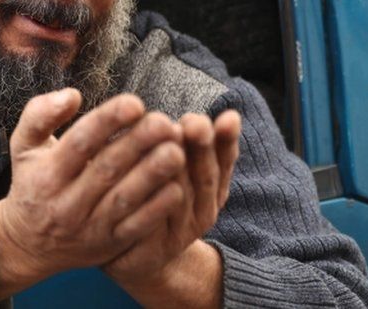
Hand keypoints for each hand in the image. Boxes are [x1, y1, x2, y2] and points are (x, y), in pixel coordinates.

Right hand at [0, 89, 187, 297]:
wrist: (29, 245)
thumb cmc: (33, 182)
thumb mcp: (23, 145)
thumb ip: (40, 114)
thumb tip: (72, 95)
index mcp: (47, 173)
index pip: (80, 143)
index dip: (108, 121)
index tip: (135, 103)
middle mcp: (67, 203)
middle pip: (106, 169)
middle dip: (138, 144)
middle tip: (165, 122)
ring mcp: (89, 227)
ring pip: (124, 199)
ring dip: (153, 175)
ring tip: (177, 150)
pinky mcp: (109, 246)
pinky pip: (136, 228)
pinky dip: (158, 208)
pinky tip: (178, 187)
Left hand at [103, 110, 240, 296]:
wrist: (138, 256)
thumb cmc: (154, 197)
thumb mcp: (176, 166)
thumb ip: (185, 141)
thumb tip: (214, 112)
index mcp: (211, 184)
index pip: (224, 159)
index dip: (227, 140)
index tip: (229, 117)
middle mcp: (203, 208)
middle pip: (206, 175)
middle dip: (201, 149)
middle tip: (195, 124)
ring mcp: (183, 231)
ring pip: (182, 197)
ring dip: (177, 173)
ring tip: (171, 148)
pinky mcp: (159, 249)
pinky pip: (155, 224)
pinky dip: (154, 205)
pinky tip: (150, 187)